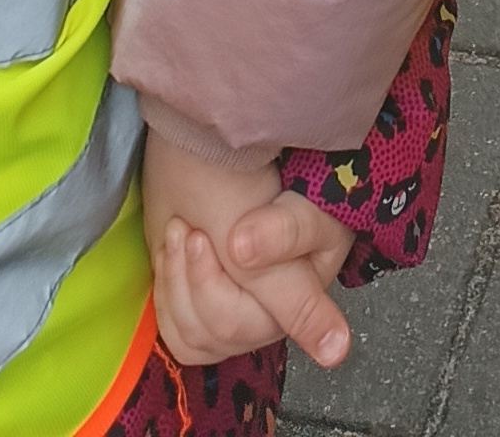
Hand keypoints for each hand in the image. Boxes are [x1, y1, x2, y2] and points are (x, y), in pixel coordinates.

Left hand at [143, 136, 354, 370]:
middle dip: (201, 277)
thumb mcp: (267, 198)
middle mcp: (275, 309)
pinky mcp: (203, 315)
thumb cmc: (245, 168)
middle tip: (192, 230)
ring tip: (181, 232)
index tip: (332, 346)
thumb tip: (328, 331)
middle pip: (230, 328)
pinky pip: (180, 338)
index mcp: (307, 280)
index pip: (301, 310)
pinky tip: (172, 260)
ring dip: (177, 282)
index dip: (313, 324)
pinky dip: (167, 299)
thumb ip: (292, 244)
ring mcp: (237, 314)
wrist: (196, 152)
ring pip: (199, 338)